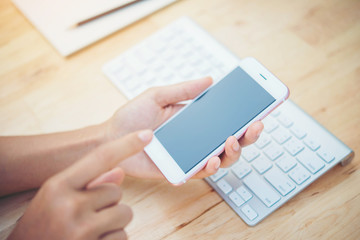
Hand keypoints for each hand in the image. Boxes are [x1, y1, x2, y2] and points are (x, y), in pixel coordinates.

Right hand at [8, 130, 152, 239]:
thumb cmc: (43, 223)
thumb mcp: (58, 197)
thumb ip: (89, 183)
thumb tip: (120, 171)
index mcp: (58, 187)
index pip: (100, 158)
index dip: (126, 144)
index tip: (147, 135)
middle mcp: (70, 207)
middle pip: (116, 192)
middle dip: (108, 203)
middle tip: (86, 214)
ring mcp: (82, 231)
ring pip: (124, 214)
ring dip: (114, 222)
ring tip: (89, 230)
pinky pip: (123, 237)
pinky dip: (113, 239)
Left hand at [104, 77, 262, 178]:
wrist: (110, 138)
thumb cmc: (131, 116)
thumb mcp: (157, 96)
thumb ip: (182, 90)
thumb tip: (210, 80)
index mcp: (194, 121)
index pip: (225, 120)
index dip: (244, 116)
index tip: (259, 107)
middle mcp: (196, 140)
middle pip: (230, 141)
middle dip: (247, 135)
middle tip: (254, 125)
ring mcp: (188, 156)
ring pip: (220, 159)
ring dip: (232, 151)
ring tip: (231, 140)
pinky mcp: (178, 171)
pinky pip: (199, 172)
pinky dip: (209, 166)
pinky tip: (212, 158)